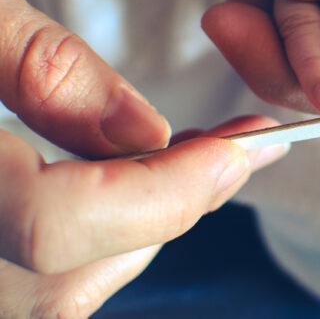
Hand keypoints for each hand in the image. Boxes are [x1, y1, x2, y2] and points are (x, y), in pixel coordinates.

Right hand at [0, 0, 285, 316]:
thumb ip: (44, 68)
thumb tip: (150, 131)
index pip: (56, 225)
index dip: (165, 189)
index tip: (241, 148)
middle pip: (69, 273)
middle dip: (170, 206)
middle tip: (236, 148)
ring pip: (61, 288)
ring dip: (138, 226)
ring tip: (191, 160)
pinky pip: (39, 280)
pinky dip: (97, 238)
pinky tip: (124, 186)